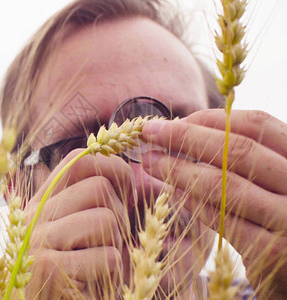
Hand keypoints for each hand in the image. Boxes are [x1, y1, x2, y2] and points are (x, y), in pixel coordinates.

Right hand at [22, 149, 133, 298]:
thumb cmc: (79, 274)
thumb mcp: (86, 233)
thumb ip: (100, 202)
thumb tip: (141, 178)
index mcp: (42, 201)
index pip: (78, 159)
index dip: (114, 170)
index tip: (127, 198)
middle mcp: (34, 215)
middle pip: (98, 185)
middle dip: (121, 214)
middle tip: (113, 241)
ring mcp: (37, 240)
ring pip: (106, 218)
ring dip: (116, 245)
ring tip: (99, 263)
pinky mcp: (48, 267)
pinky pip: (107, 255)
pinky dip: (111, 272)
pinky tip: (92, 282)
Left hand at [141, 109, 286, 298]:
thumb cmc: (281, 216)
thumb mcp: (276, 180)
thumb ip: (249, 158)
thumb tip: (189, 130)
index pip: (257, 124)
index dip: (212, 119)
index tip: (176, 119)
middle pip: (237, 150)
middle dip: (186, 137)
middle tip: (150, 132)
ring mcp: (286, 219)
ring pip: (223, 184)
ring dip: (179, 169)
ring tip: (150, 161)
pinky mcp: (269, 251)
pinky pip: (220, 218)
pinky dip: (192, 202)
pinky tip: (171, 193)